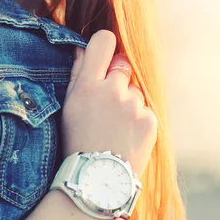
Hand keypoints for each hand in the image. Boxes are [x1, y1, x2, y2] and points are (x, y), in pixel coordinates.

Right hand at [60, 30, 157, 176]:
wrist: (98, 178)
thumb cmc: (77, 138)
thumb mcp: (68, 104)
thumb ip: (77, 72)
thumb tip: (82, 46)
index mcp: (88, 84)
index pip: (104, 40)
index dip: (105, 44)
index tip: (103, 54)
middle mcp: (112, 90)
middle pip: (123, 63)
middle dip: (116, 76)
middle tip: (107, 100)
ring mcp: (133, 105)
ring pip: (134, 88)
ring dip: (127, 99)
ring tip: (115, 124)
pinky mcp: (150, 120)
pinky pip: (145, 108)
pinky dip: (137, 117)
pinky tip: (125, 133)